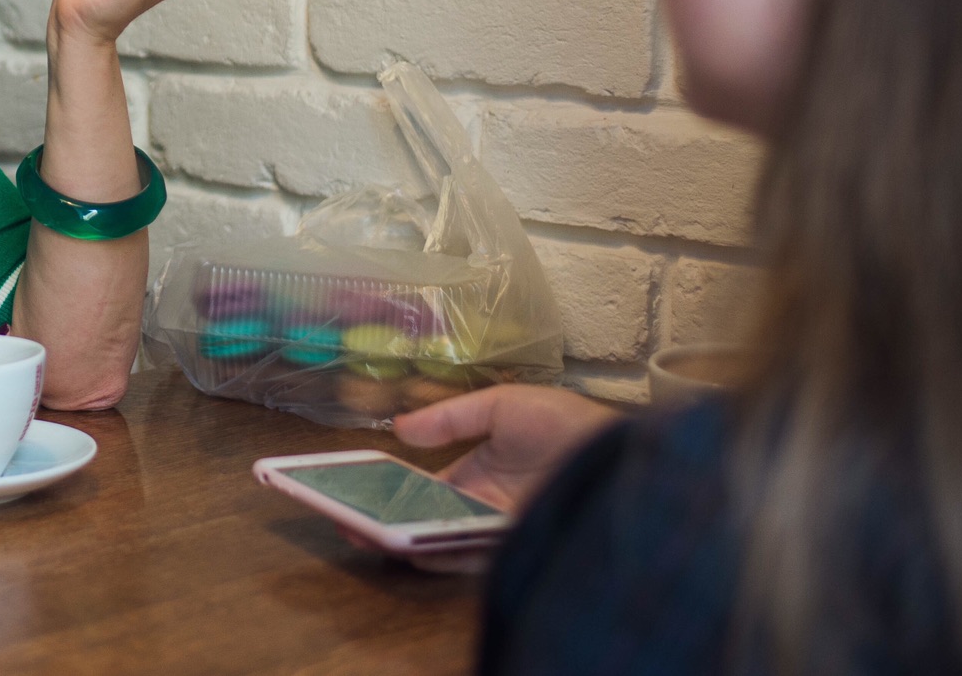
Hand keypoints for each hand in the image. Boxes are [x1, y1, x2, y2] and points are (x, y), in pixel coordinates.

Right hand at [339, 387, 617, 573]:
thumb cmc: (565, 422)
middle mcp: (485, 506)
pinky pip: (466, 557)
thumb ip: (450, 417)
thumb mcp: (501, 405)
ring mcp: (496, 530)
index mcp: (481, 471)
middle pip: (425, 518)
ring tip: (363, 531)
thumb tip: (400, 428)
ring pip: (439, 540)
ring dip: (401, 538)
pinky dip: (435, 554)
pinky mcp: (512, 547)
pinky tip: (407, 546)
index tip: (355, 483)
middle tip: (344, 516)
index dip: (390, 487)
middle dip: (384, 518)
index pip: (426, 486)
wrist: (617, 451)